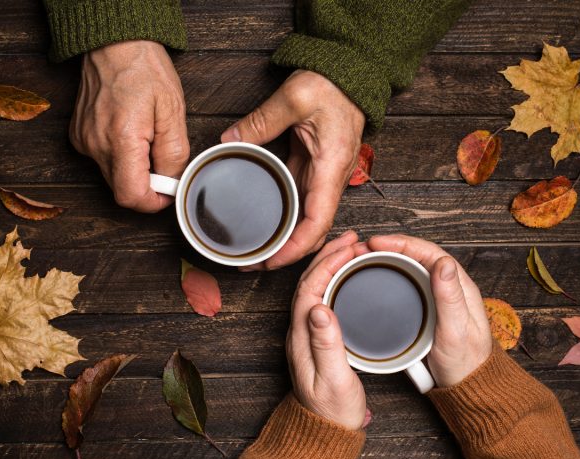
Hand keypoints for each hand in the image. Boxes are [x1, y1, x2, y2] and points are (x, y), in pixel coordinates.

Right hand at [70, 40, 189, 211]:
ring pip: (114, 176)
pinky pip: (104, 160)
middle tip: (163, 159)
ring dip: (135, 169)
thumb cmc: (145, 70)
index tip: (168, 192)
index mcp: (121, 139)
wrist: (114, 44)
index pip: (131, 196)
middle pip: (123, 189)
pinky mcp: (78, 137)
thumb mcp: (173, 110)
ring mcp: (84, 141)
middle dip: (148, 184)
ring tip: (147, 138)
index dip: (153, 202)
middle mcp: (96, 145)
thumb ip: (174, 153)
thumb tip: (172, 182)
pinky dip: (121, 156)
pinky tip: (130, 132)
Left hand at [222, 70, 364, 269]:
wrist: (350, 75)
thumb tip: (229, 142)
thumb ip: (261, 121)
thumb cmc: (332, 86)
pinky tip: (266, 225)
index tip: (273, 260)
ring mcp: (323, 178)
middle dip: (286, 254)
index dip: (297, 247)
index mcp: (330, 168)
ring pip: (307, 221)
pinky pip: (301, 204)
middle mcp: (331, 179)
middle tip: (252, 263)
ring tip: (255, 250)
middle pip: (313, 231)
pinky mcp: (314, 171)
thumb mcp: (295, 98)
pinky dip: (285, 221)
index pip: (319, 221)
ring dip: (285, 241)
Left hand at [287, 231, 366, 429]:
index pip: (310, 287)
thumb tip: (319, 307)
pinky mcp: (316, 334)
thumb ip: (326, 345)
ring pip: (315, 286)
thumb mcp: (334, 379)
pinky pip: (322, 295)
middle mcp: (299, 329)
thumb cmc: (332, 408)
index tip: (348, 246)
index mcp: (301, 336)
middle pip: (309, 281)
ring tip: (350, 247)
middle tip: (353, 238)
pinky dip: (334, 278)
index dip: (328, 262)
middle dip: (329, 254)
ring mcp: (307, 331)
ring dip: (330, 263)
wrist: (325, 428)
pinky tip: (346, 273)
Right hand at [355, 235, 492, 387]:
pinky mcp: (422, 308)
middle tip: (360, 248)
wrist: (465, 385)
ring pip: (407, 268)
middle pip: (414, 255)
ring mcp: (432, 296)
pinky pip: (403, 283)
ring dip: (384, 259)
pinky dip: (386, 275)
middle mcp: (445, 285)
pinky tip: (371, 278)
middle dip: (387, 247)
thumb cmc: (466, 360)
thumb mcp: (457, 330)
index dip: (401, 243)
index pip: (427, 252)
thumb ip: (450, 297)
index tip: (376, 242)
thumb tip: (443, 262)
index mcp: (457, 284)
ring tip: (361, 258)